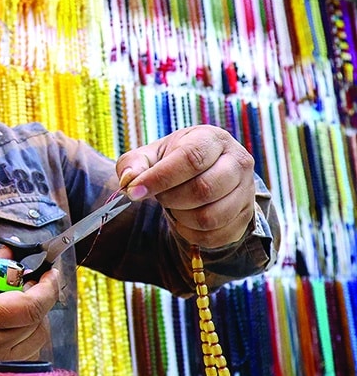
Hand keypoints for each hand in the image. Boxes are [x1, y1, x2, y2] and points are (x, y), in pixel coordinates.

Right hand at [0, 251, 59, 375]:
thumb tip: (11, 254)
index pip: (30, 306)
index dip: (47, 288)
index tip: (49, 272)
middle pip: (38, 321)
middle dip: (41, 297)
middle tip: (31, 282)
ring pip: (37, 339)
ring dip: (36, 317)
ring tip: (18, 303)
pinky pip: (27, 355)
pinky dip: (27, 335)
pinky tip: (11, 324)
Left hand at [116, 125, 255, 248]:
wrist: (206, 172)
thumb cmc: (174, 160)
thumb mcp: (152, 155)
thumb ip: (134, 164)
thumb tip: (130, 180)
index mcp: (212, 139)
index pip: (190, 159)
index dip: (159, 178)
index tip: (135, 192)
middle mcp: (238, 162)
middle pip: (203, 189)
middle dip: (171, 199)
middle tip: (159, 197)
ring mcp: (246, 191)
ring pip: (210, 216)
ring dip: (181, 218)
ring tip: (173, 206)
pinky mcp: (246, 216)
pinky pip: (215, 236)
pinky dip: (191, 234)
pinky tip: (183, 220)